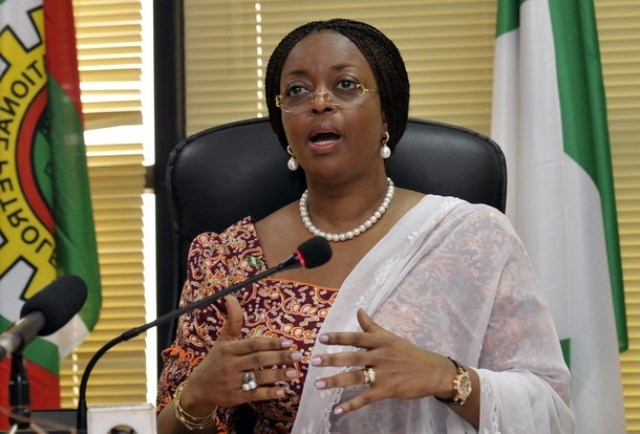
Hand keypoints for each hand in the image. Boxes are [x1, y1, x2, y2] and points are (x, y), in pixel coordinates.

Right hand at [179, 296, 301, 414]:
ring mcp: (232, 382)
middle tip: (298, 356)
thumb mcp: (222, 340)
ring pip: (258, 378)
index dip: (271, 343)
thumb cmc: (215, 361)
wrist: (198, 388)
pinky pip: (255, 395)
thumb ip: (232, 321)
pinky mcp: (235, 398)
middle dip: (279, 358)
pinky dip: (269, 394)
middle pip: (258, 360)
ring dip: (277, 375)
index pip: (253, 344)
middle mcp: (230, 365)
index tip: (288, 342)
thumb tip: (230, 297)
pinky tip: (283, 391)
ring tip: (294, 373)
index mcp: (228, 349)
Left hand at [311, 308, 455, 414]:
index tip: (322, 338)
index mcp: (381, 342)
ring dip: (336, 382)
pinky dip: (351, 405)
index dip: (339, 337)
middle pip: (353, 357)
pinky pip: (366, 398)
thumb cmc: (409, 353)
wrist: (433, 372)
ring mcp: (384, 374)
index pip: (356, 338)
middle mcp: (380, 356)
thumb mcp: (391, 337)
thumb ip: (372, 326)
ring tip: (318, 385)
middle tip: (313, 361)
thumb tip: (359, 309)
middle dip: (332, 359)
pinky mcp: (387, 390)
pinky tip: (338, 410)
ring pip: (356, 377)